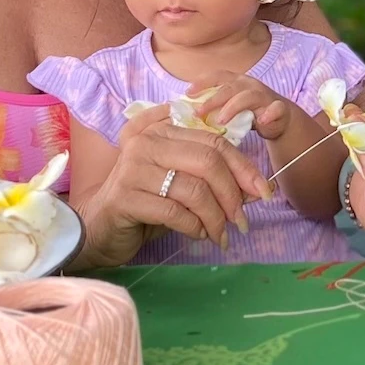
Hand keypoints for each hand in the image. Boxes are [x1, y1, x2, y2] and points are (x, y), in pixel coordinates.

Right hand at [100, 102, 270, 246]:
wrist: (100, 228)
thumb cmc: (146, 203)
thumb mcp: (182, 185)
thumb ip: (215, 180)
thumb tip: (259, 189)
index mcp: (162, 130)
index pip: (215, 142)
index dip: (244, 167)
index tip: (264, 193)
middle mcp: (146, 143)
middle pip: (208, 161)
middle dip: (232, 194)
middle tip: (242, 222)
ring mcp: (133, 168)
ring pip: (194, 189)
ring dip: (215, 217)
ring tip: (220, 234)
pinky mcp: (125, 197)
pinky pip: (175, 212)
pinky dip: (195, 227)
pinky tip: (198, 234)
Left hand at [191, 76, 297, 141]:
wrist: (280, 119)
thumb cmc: (249, 112)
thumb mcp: (229, 108)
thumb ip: (212, 109)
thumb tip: (184, 115)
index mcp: (235, 82)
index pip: (217, 76)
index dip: (202, 82)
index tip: (187, 93)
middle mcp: (249, 85)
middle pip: (229, 88)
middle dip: (212, 100)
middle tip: (198, 113)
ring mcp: (264, 96)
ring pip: (248, 96)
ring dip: (233, 107)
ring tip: (221, 120)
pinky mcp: (279, 109)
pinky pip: (276, 109)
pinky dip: (270, 114)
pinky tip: (262, 121)